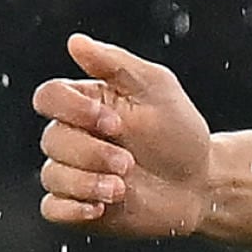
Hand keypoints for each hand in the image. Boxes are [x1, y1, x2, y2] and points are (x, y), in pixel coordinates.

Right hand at [33, 33, 212, 236]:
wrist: (203, 183)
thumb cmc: (180, 132)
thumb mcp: (158, 89)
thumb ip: (117, 65)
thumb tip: (75, 42)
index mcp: (83, 104)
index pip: (48, 98)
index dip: (72, 110)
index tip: (114, 122)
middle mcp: (72, 137)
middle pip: (52, 140)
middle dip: (91, 153)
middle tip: (129, 163)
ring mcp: (74, 173)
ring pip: (52, 175)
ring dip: (86, 182)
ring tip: (121, 187)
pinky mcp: (81, 207)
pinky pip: (53, 209)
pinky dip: (70, 208)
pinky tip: (99, 208)